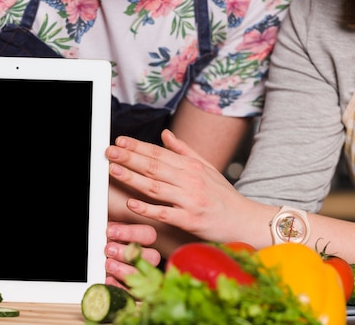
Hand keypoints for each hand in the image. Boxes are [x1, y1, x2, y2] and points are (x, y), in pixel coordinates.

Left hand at [104, 221, 160, 287]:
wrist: (95, 248)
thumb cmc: (104, 236)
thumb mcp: (108, 223)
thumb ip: (113, 224)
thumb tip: (107, 224)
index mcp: (143, 237)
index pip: (148, 235)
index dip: (130, 233)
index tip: (109, 231)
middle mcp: (145, 255)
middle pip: (151, 257)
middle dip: (128, 253)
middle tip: (108, 249)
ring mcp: (140, 273)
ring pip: (144, 276)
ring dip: (125, 271)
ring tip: (108, 264)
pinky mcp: (131, 289)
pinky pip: (133, 292)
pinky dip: (120, 287)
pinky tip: (107, 280)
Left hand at [105, 129, 245, 243]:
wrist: (245, 221)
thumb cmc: (223, 196)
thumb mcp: (207, 168)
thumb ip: (184, 150)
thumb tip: (165, 134)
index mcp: (192, 166)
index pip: (159, 153)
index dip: (138, 146)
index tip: (120, 141)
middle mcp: (190, 180)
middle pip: (154, 167)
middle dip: (129, 157)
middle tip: (109, 151)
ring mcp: (190, 200)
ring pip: (155, 187)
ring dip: (132, 178)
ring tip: (114, 170)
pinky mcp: (190, 220)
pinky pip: (165, 213)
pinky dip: (147, 208)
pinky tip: (131, 203)